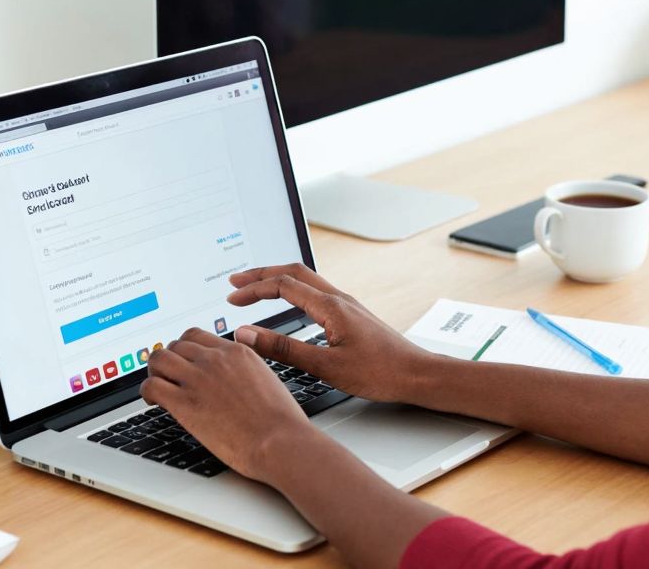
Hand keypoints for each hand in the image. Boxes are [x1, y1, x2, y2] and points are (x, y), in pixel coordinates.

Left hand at [139, 328, 312, 482]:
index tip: (183, 361)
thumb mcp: (266, 380)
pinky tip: (153, 401)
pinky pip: (151, 386)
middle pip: (175, 345)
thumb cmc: (280, 421)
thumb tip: (236, 378)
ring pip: (159, 359)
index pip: (196, 336)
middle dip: (169, 359)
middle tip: (168, 376)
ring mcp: (197, 378)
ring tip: (157, 386)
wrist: (279, 441)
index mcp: (236, 352)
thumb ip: (246, 371)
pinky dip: (147, 392)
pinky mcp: (183, 402)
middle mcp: (214, 359)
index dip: (185, 348)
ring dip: (155, 371)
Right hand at [227, 264, 437, 403]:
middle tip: (236, 282)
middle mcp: (339, 299)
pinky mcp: (352, 316)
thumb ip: (283, 349)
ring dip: (278, 280)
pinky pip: (316, 292)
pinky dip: (294, 291)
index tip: (231, 298)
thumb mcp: (325, 366)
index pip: (283, 285)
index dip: (254, 289)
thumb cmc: (379, 373)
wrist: (417, 375)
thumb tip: (248, 334)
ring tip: (257, 288)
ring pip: (306, 280)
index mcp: (331, 307)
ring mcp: (347, 306)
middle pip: (294, 272)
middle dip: (262, 274)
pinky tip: (290, 306)